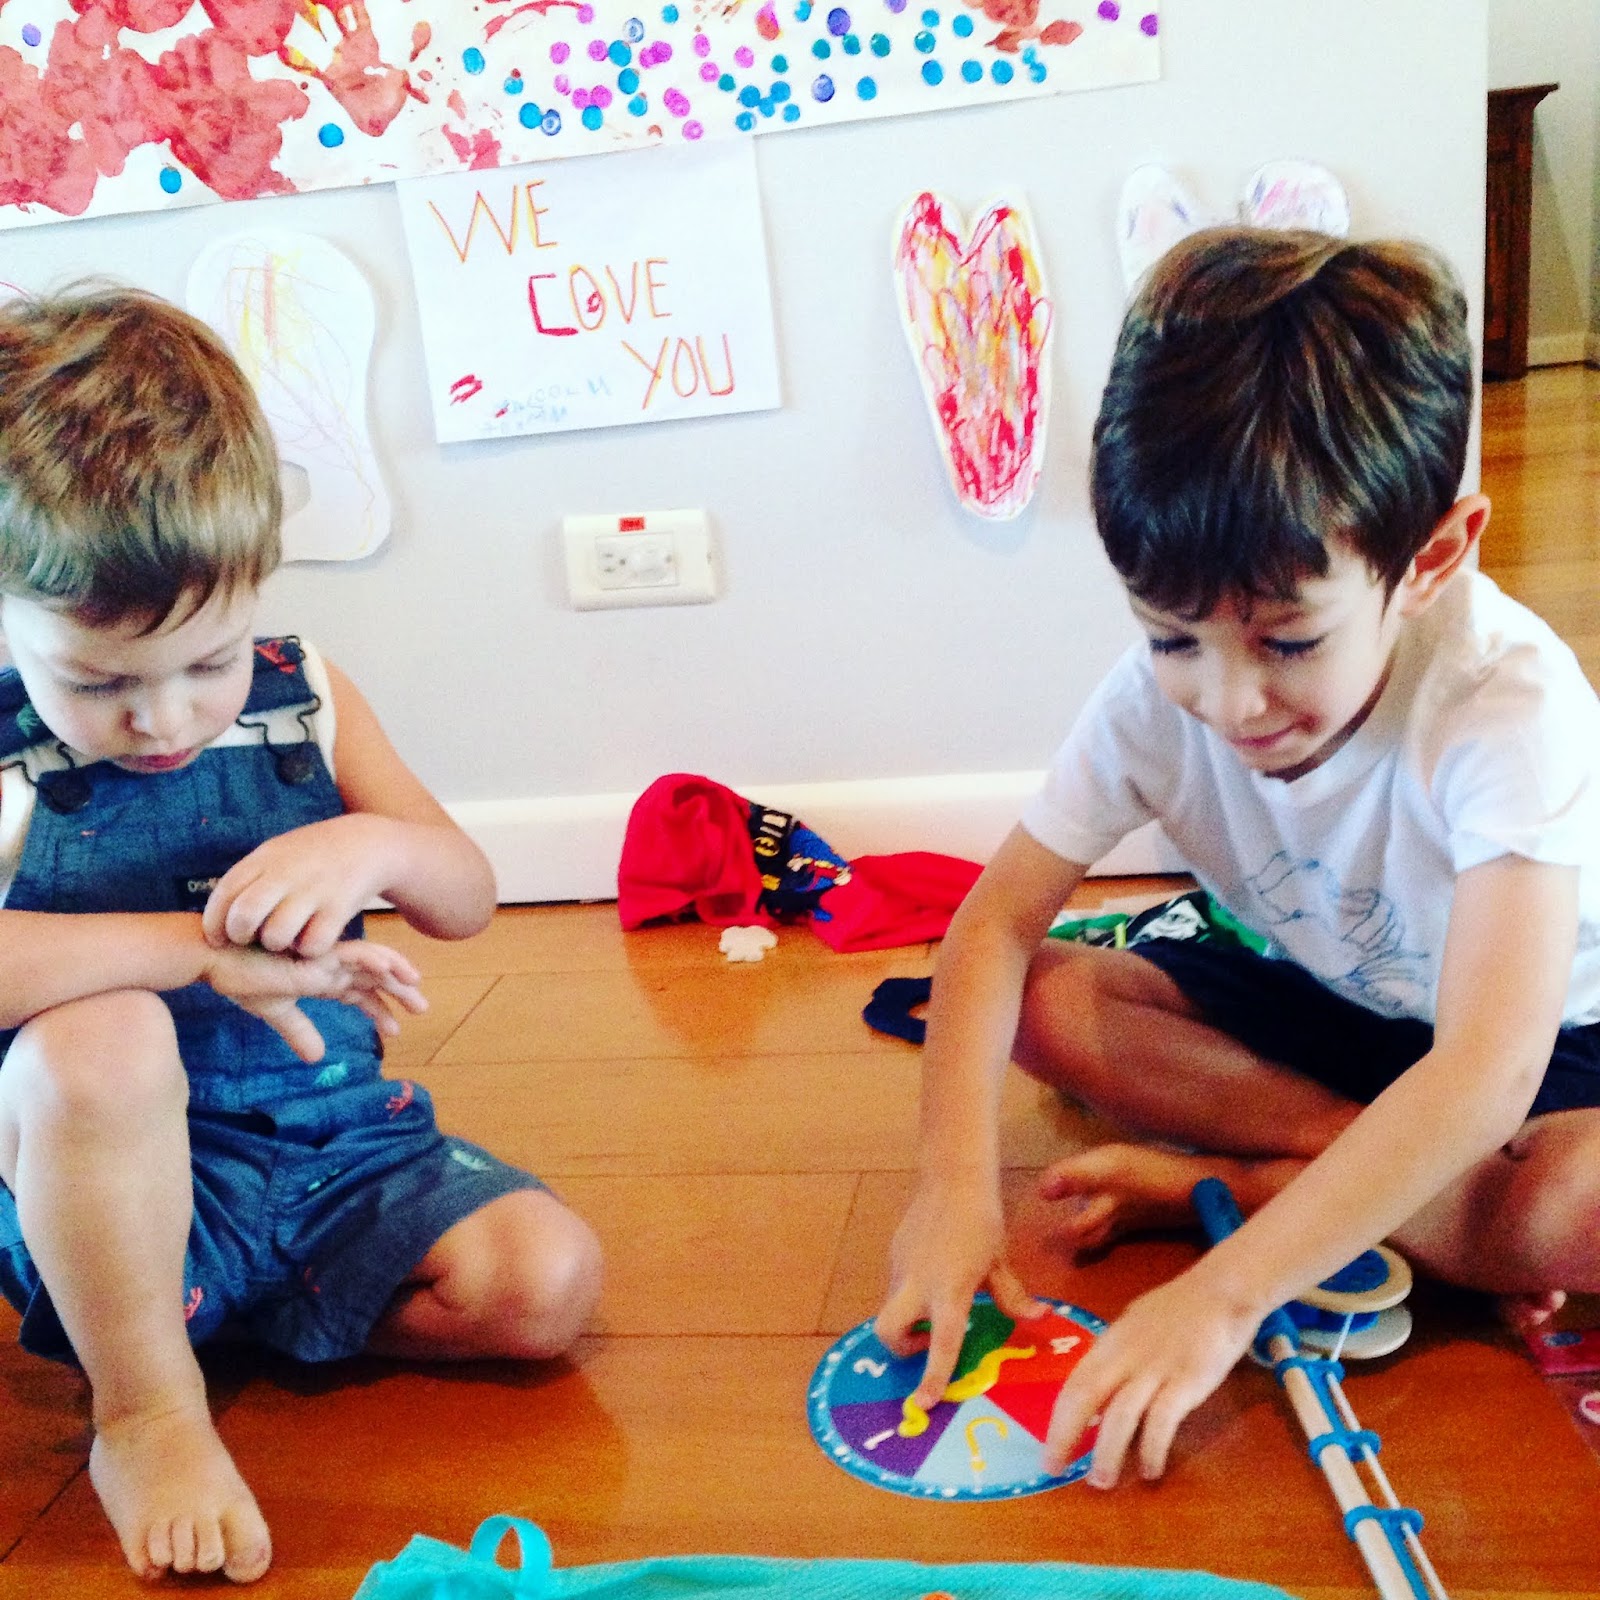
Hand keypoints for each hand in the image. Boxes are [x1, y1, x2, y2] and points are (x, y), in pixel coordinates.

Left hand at [203, 816, 395, 958]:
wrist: (367, 843)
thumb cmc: (311, 856)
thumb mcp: (276, 853)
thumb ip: (248, 879)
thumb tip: (215, 916)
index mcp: (264, 859)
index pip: (224, 895)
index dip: (214, 923)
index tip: (219, 938)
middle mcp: (286, 873)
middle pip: (245, 916)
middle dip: (242, 936)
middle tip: (252, 939)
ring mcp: (314, 890)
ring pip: (276, 936)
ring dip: (277, 945)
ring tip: (286, 939)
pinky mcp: (340, 908)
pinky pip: (312, 944)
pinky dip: (309, 949)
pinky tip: (314, 938)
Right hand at [204, 938, 425, 1061]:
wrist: (215, 958)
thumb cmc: (239, 978)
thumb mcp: (276, 1012)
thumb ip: (299, 1032)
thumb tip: (317, 1058)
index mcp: (320, 978)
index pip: (359, 993)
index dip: (378, 1010)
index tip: (395, 1031)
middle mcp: (329, 966)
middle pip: (374, 978)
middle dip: (399, 993)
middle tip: (422, 1008)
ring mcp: (325, 957)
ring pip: (373, 964)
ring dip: (397, 977)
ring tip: (417, 991)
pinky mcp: (317, 952)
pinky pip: (355, 953)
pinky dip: (375, 960)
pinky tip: (392, 970)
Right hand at [874, 1173, 1043, 1410]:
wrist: (952, 1176)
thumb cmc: (982, 1219)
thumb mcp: (1000, 1261)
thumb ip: (1013, 1296)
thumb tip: (1040, 1319)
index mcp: (949, 1291)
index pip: (941, 1344)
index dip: (932, 1377)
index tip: (924, 1404)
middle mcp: (917, 1284)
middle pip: (887, 1331)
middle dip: (901, 1347)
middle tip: (925, 1342)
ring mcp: (901, 1268)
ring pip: (891, 1306)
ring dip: (908, 1318)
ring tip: (937, 1303)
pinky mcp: (894, 1253)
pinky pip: (897, 1284)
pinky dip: (910, 1292)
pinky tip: (934, 1271)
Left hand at [1042, 1262, 1261, 1486]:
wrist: (1221, 1291)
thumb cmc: (1180, 1309)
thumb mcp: (1136, 1326)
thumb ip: (1117, 1356)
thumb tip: (1098, 1389)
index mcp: (1110, 1342)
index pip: (1074, 1384)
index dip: (1056, 1418)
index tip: (1047, 1449)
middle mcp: (1125, 1356)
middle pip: (1085, 1397)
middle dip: (1065, 1435)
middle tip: (1054, 1469)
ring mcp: (1155, 1369)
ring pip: (1120, 1415)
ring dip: (1106, 1452)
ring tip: (1101, 1482)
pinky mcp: (1185, 1382)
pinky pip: (1161, 1421)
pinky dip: (1151, 1448)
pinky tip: (1149, 1470)